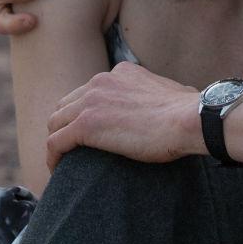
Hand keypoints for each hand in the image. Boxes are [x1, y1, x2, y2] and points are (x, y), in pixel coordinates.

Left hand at [45, 63, 201, 170]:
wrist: (189, 119)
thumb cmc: (189, 112)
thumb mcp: (171, 91)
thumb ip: (159, 93)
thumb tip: (174, 101)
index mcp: (120, 73)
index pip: (89, 91)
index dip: (84, 112)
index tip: (88, 133)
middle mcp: (101, 81)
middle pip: (66, 105)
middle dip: (64, 126)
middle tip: (69, 150)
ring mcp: (91, 102)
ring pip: (56, 123)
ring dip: (56, 143)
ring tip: (62, 162)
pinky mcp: (86, 125)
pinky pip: (56, 142)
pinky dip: (53, 157)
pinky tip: (57, 171)